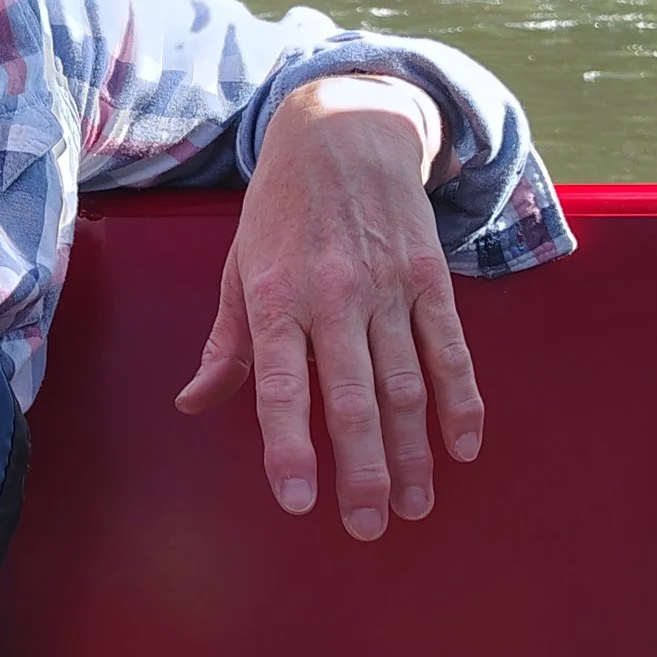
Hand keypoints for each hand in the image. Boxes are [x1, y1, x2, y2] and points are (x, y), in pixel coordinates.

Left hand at [174, 78, 483, 538]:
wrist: (344, 130)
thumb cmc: (279, 208)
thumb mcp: (238, 265)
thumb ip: (226, 342)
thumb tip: (194, 404)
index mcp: (274, 297)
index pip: (278, 386)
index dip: (289, 446)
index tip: (300, 501)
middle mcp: (332, 295)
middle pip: (352, 399)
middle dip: (364, 471)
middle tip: (370, 526)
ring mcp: (387, 287)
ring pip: (406, 385)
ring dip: (415, 452)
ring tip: (416, 505)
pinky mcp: (429, 278)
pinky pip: (449, 349)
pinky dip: (460, 401)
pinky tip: (463, 447)